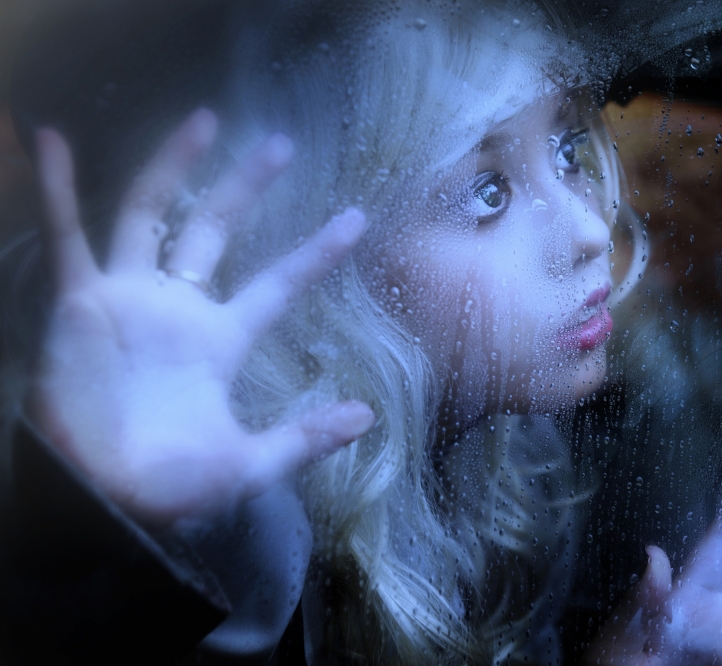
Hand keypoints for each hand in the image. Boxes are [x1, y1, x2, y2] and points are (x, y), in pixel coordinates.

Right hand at [27, 109, 372, 524]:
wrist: (101, 500)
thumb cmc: (172, 487)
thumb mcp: (250, 463)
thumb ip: (305, 437)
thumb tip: (368, 415)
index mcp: (221, 341)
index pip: (278, 284)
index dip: (315, 253)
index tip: (357, 220)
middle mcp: (178, 309)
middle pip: (217, 230)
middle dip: (246, 186)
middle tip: (281, 143)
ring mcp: (128, 298)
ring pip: (151, 214)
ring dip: (173, 165)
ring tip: (206, 118)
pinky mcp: (81, 303)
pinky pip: (66, 238)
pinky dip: (57, 191)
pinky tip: (52, 140)